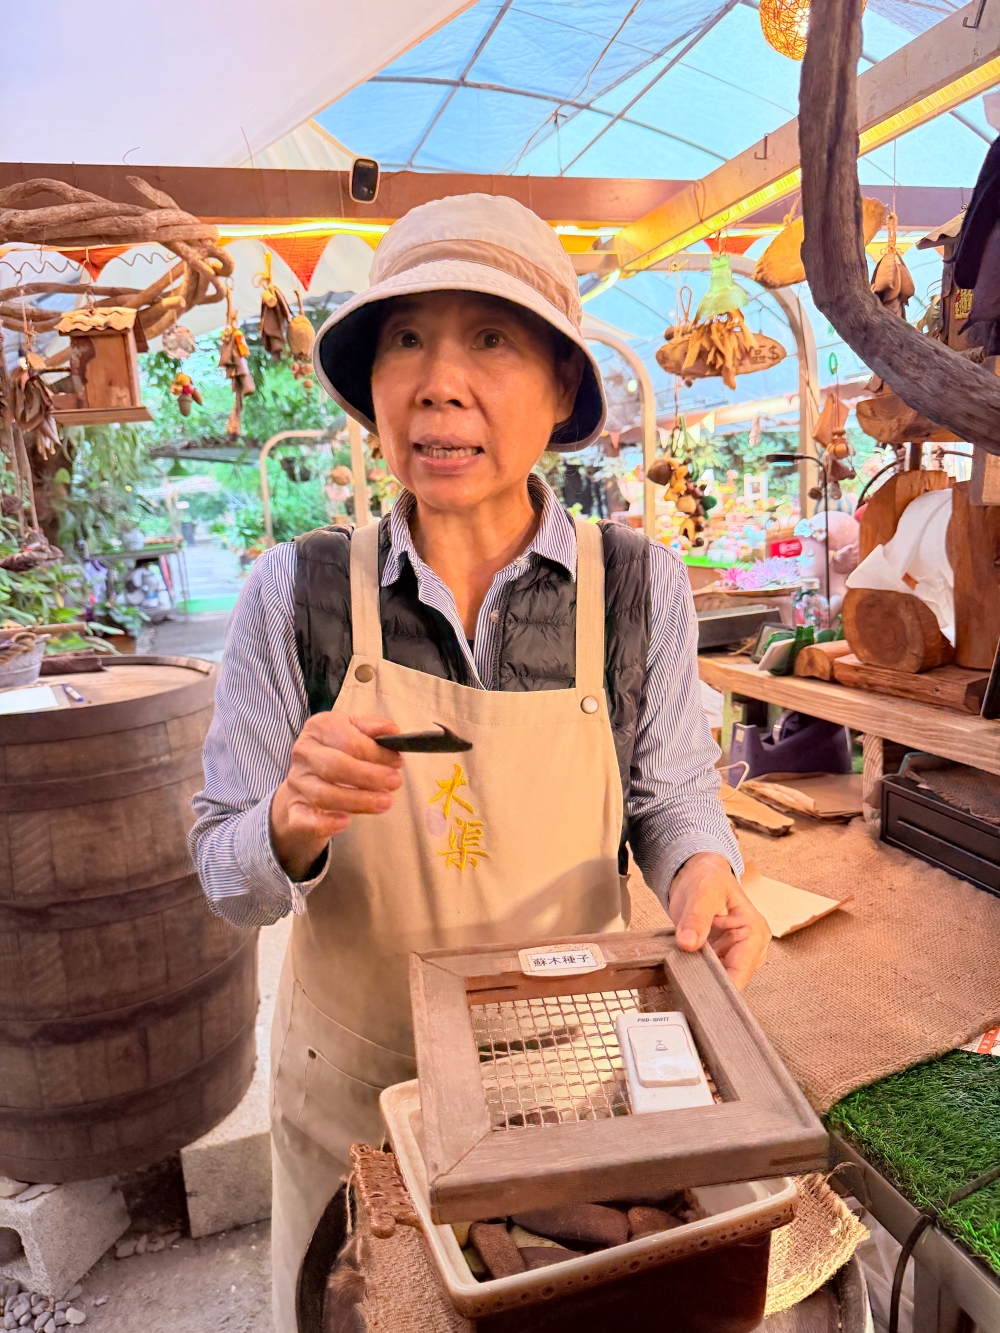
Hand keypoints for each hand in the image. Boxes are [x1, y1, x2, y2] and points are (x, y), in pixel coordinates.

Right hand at [270, 713, 403, 880]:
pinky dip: (324, 823)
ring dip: (357, 801)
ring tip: (384, 802)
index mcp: (318, 728)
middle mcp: (303, 753)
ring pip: (324, 794)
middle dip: (368, 776)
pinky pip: (304, 819)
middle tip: (394, 782)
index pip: (348, 740)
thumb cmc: (338, 753)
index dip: (375, 752)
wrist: (308, 782)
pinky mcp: (294, 809)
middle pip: (334, 765)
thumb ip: (373, 729)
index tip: (397, 762)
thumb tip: (392, 731)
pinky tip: (345, 822)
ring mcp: (297, 782)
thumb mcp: (354, 733)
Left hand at [669, 852, 769, 989]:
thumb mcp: (703, 892)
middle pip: (730, 980)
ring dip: (699, 978)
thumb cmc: (707, 878)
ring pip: (717, 980)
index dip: (721, 986)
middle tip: (682, 983)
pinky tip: (681, 969)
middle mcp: (749, 948)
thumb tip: (688, 944)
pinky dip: (694, 972)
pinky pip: (707, 973)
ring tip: (680, 972)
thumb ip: (696, 918)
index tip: (698, 992)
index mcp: (754, 932)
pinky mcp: (719, 956)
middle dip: (707, 984)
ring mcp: (734, 954)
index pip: (741, 972)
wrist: (697, 873)